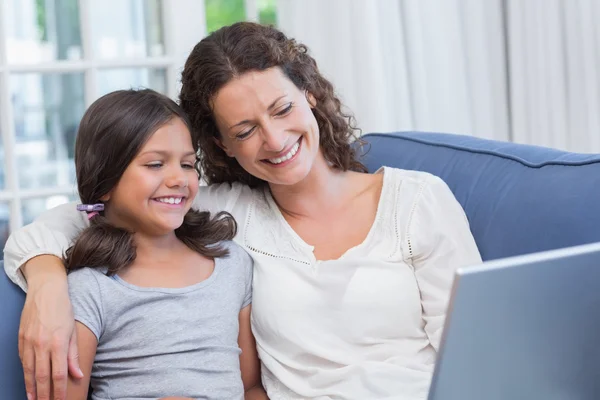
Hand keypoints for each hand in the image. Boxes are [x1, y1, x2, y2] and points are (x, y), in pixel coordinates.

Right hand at [18, 256, 82, 399]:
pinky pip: (23, 361)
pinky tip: (28, 381)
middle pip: (42, 377)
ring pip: (29, 371)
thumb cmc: (63, 309)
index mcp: (57, 343)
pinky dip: (26, 373)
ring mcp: (28, 342)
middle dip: (43, 394)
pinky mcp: (20, 339)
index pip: (58, 374)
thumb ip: (74, 355)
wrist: (45, 291)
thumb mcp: (73, 331)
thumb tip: (77, 375)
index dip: (59, 391)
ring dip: (31, 387)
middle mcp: (41, 344)